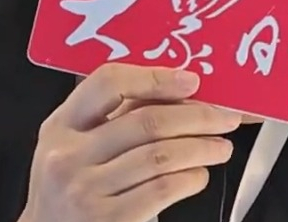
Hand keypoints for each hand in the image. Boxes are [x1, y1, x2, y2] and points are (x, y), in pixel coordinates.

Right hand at [20, 64, 240, 221]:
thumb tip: (182, 93)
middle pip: (145, 121)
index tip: (192, 80)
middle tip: (226, 118)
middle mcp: (67, 155)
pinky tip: (199, 175)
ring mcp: (84, 191)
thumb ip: (116, 118)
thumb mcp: (79, 144)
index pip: (107, 83)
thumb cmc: (74, 185)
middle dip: (196, 117)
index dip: (155, 77)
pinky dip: (189, 179)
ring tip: (221, 147)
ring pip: (159, 156)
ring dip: (201, 149)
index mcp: (61, 124)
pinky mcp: (105, 222)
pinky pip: (160, 190)